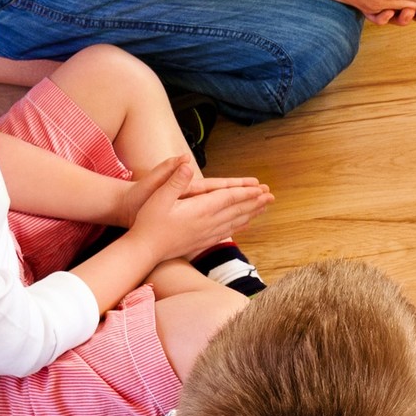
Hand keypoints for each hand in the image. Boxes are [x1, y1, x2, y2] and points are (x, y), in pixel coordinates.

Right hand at [128, 157, 271, 261]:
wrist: (143, 250)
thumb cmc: (148, 223)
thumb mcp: (158, 198)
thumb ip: (174, 181)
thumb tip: (188, 165)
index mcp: (199, 210)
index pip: (228, 198)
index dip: (246, 192)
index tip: (261, 188)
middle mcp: (206, 223)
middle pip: (237, 211)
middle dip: (255, 202)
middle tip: (272, 196)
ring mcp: (205, 234)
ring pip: (235, 222)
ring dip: (251, 214)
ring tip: (264, 208)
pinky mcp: (201, 241)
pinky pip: (226, 233)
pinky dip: (239, 227)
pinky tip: (246, 225)